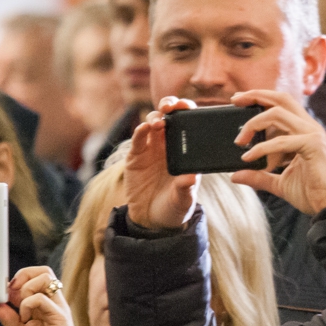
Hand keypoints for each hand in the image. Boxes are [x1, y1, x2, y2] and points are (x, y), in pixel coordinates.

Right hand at [125, 97, 200, 228]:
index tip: (189, 108)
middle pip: (169, 116)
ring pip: (152, 123)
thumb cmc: (174, 207)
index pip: (188, 123)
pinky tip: (144, 129)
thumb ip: (186, 189)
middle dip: (170, 105)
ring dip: (156, 118)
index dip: (187, 111)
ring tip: (160, 122)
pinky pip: (138, 139)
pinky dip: (140, 131)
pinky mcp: (135, 156)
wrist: (152, 220)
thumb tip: (190, 178)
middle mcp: (168, 145)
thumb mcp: (183, 200)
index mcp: (185, 150)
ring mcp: (151, 149)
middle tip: (173, 106)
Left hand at [230, 90, 325, 214]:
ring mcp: (313, 134)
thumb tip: (235, 175)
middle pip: (281, 99)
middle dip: (256, 95)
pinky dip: (262, 148)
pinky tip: (249, 157)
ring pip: (277, 114)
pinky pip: (281, 141)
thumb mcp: (279, 183)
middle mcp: (309, 127)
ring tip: (240, 141)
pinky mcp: (313, 145)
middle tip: (235, 100)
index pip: (282, 105)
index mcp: (304, 131)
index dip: (261, 98)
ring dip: (254, 123)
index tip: (240, 101)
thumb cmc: (313, 193)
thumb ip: (259, 176)